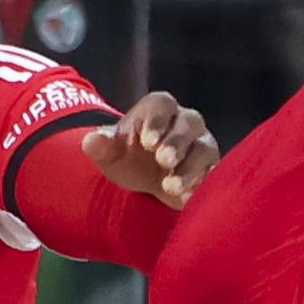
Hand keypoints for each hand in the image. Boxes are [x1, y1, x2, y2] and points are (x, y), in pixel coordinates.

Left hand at [83, 89, 215, 205]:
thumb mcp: (110, 152)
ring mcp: (201, 144)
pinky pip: (213, 173)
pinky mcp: (210, 167)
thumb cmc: (129, 157)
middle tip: (163, 160)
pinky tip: (188, 198)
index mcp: (159, 109)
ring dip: (189, 168)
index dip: (157, 120)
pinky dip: (202, 185)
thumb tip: (90, 141)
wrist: (146, 178)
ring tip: (170, 186)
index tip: (147, 141)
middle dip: (177, 142)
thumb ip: (101, 145)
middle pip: (189, 123)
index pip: (162, 104)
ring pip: (204, 149)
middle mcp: (185, 122)